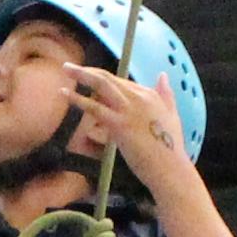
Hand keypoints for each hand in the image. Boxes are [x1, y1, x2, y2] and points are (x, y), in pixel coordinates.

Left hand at [69, 67, 196, 194]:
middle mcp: (139, 97)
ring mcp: (128, 109)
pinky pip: (95, 108)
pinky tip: (64, 93)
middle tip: (68, 67)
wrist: (170, 169)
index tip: (87, 77)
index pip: (121, 81)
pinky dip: (78, 99)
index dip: (101, 79)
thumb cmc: (170, 149)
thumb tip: (163, 75)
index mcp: (150, 94)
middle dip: (87, 70)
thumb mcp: (172, 115)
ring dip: (81, 75)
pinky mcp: (119, 124)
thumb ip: (166, 95)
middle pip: (108, 78)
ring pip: (102, 85)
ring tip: (65, 69)